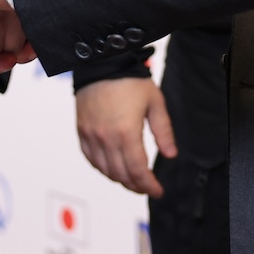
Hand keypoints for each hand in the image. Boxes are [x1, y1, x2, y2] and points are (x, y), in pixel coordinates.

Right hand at [75, 75, 176, 196]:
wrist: (102, 62)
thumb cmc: (130, 80)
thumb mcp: (155, 102)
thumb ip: (164, 131)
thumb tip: (171, 155)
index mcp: (127, 132)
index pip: (137, 171)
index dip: (149, 185)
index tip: (158, 191)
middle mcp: (106, 137)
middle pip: (121, 174)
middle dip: (136, 185)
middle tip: (147, 187)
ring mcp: (91, 135)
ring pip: (105, 170)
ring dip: (120, 179)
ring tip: (132, 179)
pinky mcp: (82, 130)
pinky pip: (90, 158)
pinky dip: (102, 168)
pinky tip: (112, 167)